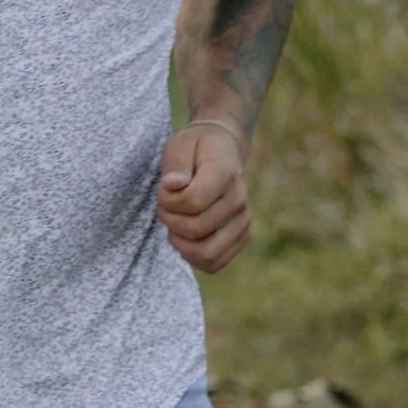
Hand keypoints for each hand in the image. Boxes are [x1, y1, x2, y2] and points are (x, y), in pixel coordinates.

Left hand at [158, 122, 249, 272]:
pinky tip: (185, 236)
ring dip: (179, 242)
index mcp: (225, 174)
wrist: (223, 152)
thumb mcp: (179, 145)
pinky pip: (214, 263)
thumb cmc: (195, 150)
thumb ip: (175, 164)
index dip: (167, 200)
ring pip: (205, 253)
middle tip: (165, 205)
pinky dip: (192, 256)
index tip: (164, 188)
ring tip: (175, 223)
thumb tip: (173, 185)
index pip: (192, 202)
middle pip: (194, 229)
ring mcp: (243, 222)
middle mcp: (239, 200)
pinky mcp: (241, 237)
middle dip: (168, 219)